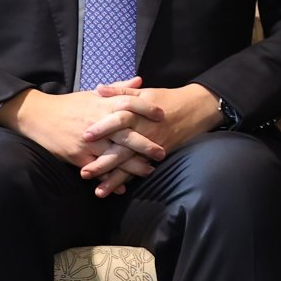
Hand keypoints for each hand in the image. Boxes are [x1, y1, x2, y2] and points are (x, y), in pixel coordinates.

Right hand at [0, 78, 168, 189]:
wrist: (38, 116)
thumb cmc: (70, 105)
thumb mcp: (93, 94)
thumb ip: (119, 88)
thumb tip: (140, 80)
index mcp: (102, 105)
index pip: (130, 103)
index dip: (148, 108)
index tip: (163, 115)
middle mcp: (97, 123)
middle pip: (127, 134)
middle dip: (146, 145)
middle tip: (162, 152)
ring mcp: (88, 142)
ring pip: (115, 156)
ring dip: (133, 166)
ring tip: (148, 170)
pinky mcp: (77, 156)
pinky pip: (97, 170)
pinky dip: (110, 179)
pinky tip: (122, 186)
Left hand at [78, 81, 224, 195]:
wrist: (195, 109)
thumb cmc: (166, 99)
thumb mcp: (144, 92)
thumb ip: (121, 91)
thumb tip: (98, 89)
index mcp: (138, 114)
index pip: (119, 120)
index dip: (103, 127)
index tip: (86, 136)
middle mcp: (144, 132)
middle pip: (122, 149)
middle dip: (104, 162)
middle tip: (85, 172)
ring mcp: (152, 146)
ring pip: (131, 165)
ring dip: (114, 179)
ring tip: (98, 191)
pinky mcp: (158, 155)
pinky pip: (141, 169)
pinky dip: (129, 180)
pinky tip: (117, 191)